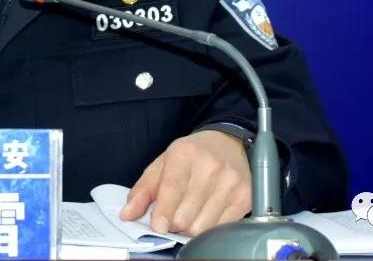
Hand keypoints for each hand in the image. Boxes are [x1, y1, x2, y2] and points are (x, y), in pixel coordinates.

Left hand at [119, 129, 251, 235]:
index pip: (172, 189)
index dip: (162, 213)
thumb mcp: (163, 163)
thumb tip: (128, 214)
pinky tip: (207, 213)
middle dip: (174, 222)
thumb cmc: (193, 155)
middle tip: (173, 215)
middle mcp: (210, 167)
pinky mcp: (244, 198)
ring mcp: (230, 183)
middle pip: (185, 216)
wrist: (229, 144)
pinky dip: (209, 228)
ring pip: (202, 227)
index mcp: (185, 154)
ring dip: (191, 228)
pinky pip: (220, 228)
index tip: (158, 226)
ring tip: (190, 212)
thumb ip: (143, 190)